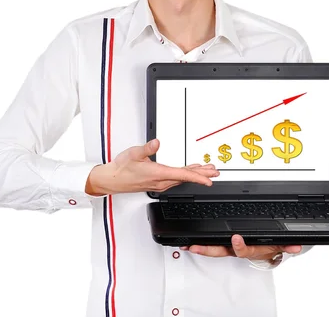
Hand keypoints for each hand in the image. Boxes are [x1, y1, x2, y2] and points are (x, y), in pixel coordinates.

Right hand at [85, 138, 219, 194]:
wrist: (113, 180)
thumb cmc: (122, 168)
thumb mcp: (134, 153)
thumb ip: (147, 148)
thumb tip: (157, 143)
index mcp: (158, 174)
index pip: (182, 175)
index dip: (197, 177)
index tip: (209, 180)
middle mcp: (161, 181)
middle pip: (185, 178)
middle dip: (202, 175)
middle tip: (215, 173)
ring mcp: (160, 184)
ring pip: (181, 179)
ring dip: (195, 175)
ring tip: (207, 171)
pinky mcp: (158, 183)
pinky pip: (176, 180)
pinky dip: (186, 175)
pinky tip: (190, 172)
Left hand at [179, 234, 301, 261]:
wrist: (266, 250)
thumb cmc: (269, 246)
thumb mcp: (279, 246)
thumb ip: (287, 245)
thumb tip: (296, 246)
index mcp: (249, 250)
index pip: (242, 250)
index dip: (238, 246)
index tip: (235, 238)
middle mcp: (236, 250)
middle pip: (220, 251)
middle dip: (207, 250)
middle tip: (195, 247)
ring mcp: (228, 247)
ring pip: (213, 249)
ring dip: (200, 247)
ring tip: (188, 245)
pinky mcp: (224, 243)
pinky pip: (212, 244)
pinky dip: (201, 244)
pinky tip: (190, 242)